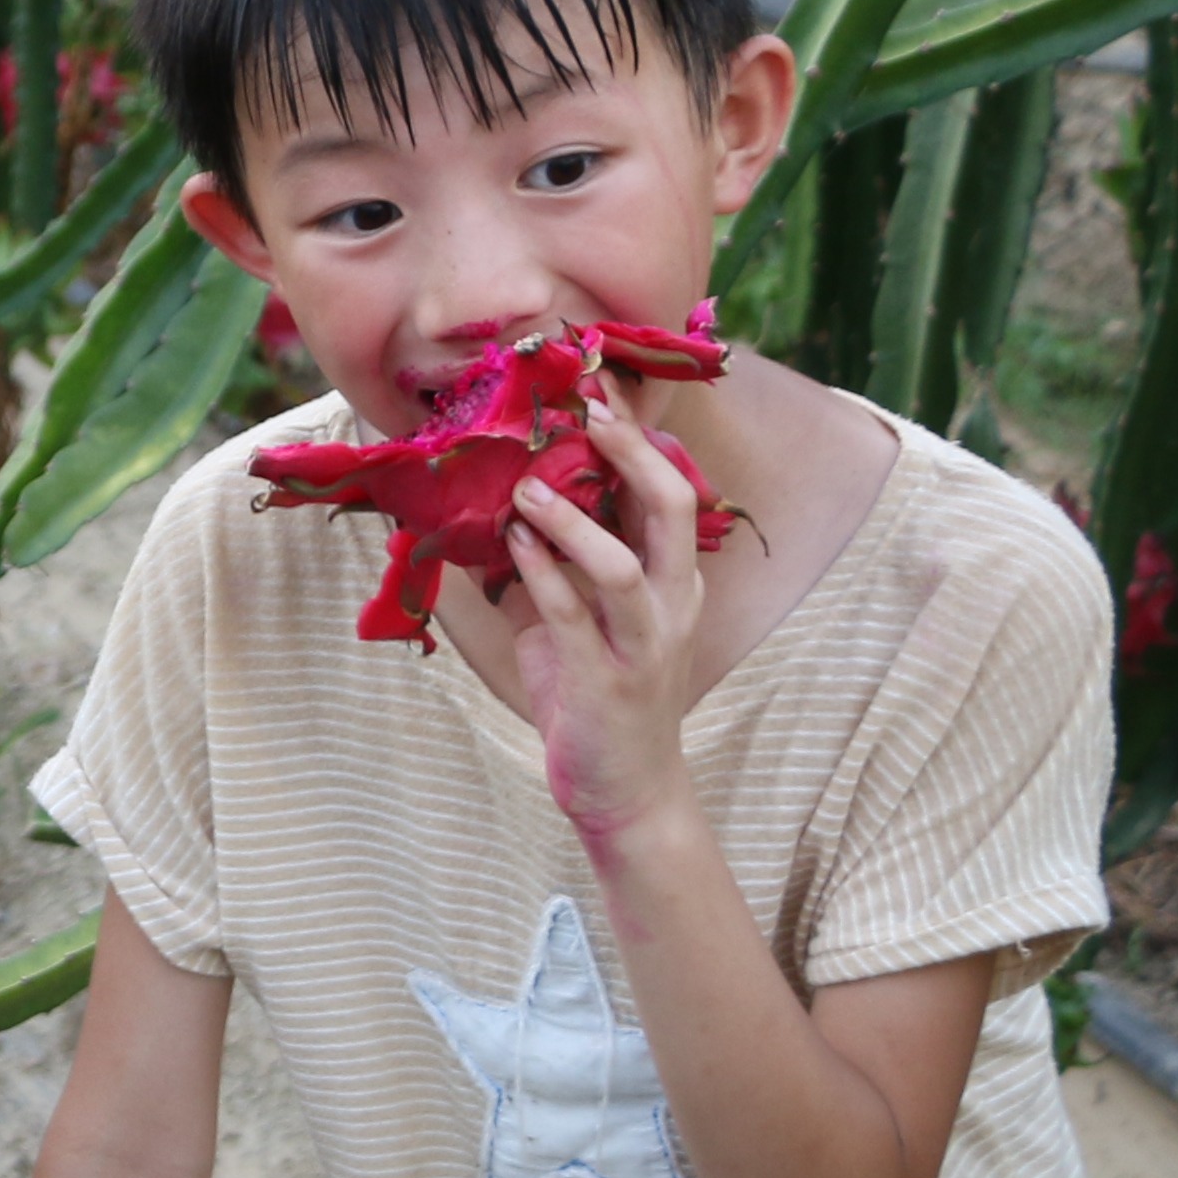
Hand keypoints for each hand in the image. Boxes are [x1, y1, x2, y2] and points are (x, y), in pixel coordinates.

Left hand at [503, 395, 714, 861]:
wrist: (625, 791)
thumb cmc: (599, 700)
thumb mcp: (581, 622)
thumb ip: (555, 569)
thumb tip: (502, 511)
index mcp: (675, 580)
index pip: (672, 489)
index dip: (639, 436)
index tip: (600, 385)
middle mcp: (674, 603)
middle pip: (672, 506)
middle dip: (631, 451)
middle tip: (586, 409)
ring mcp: (645, 642)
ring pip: (623, 563)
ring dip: (572, 519)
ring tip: (525, 486)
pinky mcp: (606, 681)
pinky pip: (572, 616)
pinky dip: (540, 575)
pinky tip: (509, 544)